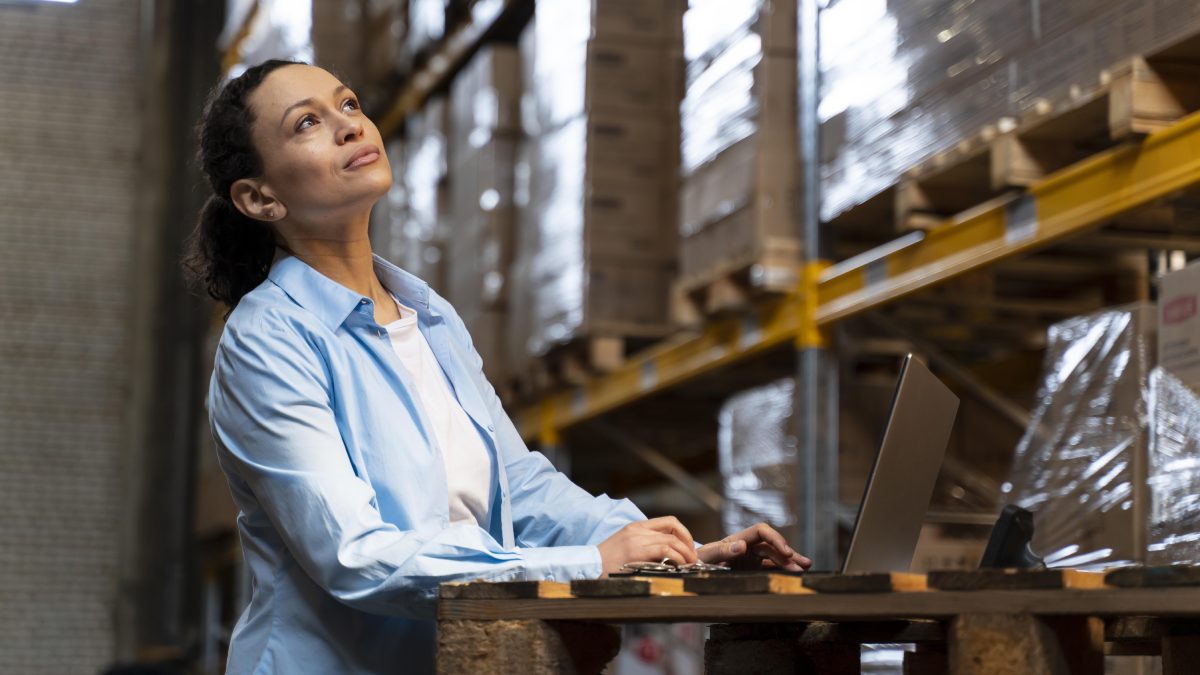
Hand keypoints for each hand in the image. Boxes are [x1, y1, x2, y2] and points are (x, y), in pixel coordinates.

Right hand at [596, 516, 698, 577]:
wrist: (587, 566)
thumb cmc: (606, 562)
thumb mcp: (626, 547)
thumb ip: (644, 546)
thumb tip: (667, 556)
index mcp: (636, 527)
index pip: (668, 521)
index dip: (684, 533)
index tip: (689, 547)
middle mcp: (638, 530)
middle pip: (674, 529)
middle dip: (689, 544)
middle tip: (693, 558)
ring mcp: (637, 539)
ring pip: (672, 539)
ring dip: (686, 553)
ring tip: (690, 565)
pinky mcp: (636, 551)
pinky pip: (665, 550)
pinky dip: (677, 558)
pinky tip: (679, 567)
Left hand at [697, 523, 811, 571]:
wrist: (691, 573)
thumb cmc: (696, 561)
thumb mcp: (706, 556)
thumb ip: (722, 551)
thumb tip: (742, 546)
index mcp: (737, 539)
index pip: (761, 531)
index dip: (775, 538)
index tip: (785, 551)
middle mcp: (747, 547)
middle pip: (772, 546)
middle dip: (788, 554)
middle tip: (802, 565)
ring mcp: (750, 559)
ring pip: (774, 558)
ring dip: (790, 562)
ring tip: (806, 567)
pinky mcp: (751, 571)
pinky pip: (770, 570)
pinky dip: (782, 571)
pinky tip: (794, 575)